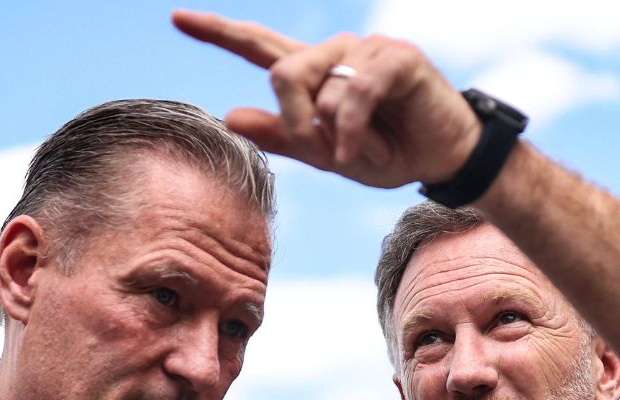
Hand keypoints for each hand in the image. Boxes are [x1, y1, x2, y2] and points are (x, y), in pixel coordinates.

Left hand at [173, 10, 480, 188]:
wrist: (442, 160)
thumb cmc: (387, 154)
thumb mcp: (326, 155)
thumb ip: (282, 137)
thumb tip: (229, 114)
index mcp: (314, 72)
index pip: (258, 45)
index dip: (218, 31)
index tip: (178, 18)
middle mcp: (336, 52)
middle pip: (282, 70)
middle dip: (292, 118)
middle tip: (319, 151)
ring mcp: (367, 49)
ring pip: (319, 84)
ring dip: (333, 133)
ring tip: (356, 156)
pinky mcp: (396, 57)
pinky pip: (355, 91)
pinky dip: (352, 131)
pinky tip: (362, 153)